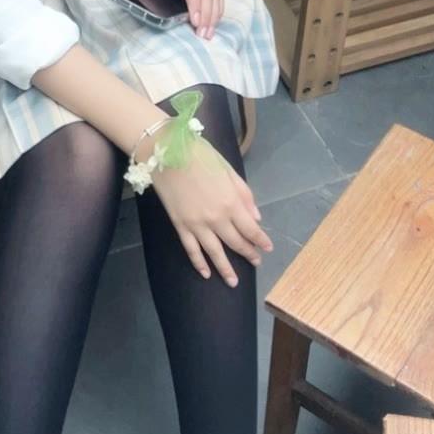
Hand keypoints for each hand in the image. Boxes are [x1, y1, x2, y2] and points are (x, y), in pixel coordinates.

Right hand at [151, 132, 272, 285]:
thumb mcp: (228, 170)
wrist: (165, 152)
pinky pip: (191, 249)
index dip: (261, 240)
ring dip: (226, 269)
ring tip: (233, 281)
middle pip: (235, 242)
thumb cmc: (200, 155)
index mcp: (231, 202)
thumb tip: (256, 218)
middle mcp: (216, 218)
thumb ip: (244, 195)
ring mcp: (196, 224)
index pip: (250, 229)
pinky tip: (205, 272)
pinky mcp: (180, 226)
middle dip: (248, 253)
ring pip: (214, 252)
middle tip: (256, 262)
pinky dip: (199, 263)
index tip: (268, 248)